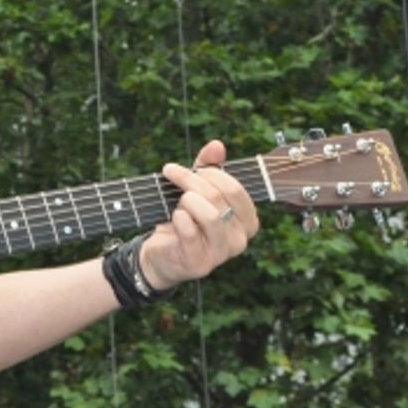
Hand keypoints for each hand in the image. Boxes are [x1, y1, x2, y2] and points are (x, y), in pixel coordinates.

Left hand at [139, 140, 257, 289]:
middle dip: (190, 181)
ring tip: (176, 203)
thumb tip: (217, 145)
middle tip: (172, 176)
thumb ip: (208, 168)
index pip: (235, 188)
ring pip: (209, 214)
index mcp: (247, 221)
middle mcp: (240, 239)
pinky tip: (173, 219)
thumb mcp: (196, 192)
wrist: (161, 255)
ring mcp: (221, 254)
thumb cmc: (184, 221)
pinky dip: (178, 218)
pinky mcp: (200, 263)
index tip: (188, 169)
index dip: (209, 173)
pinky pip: (189, 230)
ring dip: (185, 201)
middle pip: (218, 197)